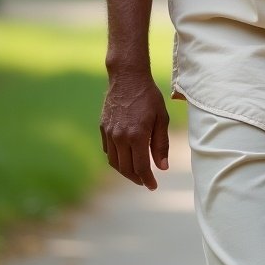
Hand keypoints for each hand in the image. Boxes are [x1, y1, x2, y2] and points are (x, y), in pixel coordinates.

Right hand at [100, 71, 169, 189]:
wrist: (128, 78)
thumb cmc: (149, 97)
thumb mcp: (162, 119)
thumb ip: (161, 144)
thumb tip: (162, 167)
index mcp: (137, 136)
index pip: (140, 167)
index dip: (147, 180)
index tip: (153, 186)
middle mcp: (120, 138)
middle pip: (125, 168)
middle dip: (136, 178)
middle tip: (146, 182)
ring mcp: (109, 134)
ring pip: (114, 162)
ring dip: (125, 171)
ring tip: (136, 173)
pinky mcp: (103, 129)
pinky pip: (108, 151)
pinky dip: (116, 159)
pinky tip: (125, 158)